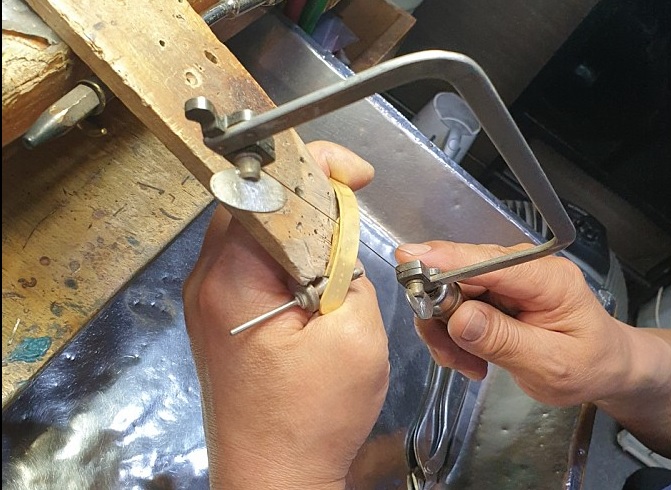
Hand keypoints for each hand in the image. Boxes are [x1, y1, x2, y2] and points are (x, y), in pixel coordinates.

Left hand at [183, 141, 388, 488]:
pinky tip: (312, 276)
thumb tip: (339, 246)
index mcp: (234, 280)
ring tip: (337, 244)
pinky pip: (248, 265)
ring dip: (297, 227)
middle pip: (255, 206)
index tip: (353, 173)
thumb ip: (350, 273)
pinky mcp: (216, 319)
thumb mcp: (355, 338)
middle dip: (307, 195)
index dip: (314, 168)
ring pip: (252, 234)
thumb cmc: (310, 420)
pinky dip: (283, 257)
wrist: (272, 480)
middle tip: (350, 201)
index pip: (265, 189)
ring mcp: (206, 301)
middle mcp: (207, 282)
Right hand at [395, 241, 670, 461]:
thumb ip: (504, 341)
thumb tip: (459, 318)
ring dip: (447, 333)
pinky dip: (453, 335)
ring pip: (448, 293)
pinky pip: (453, 306)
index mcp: (544, 278)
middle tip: (451, 355)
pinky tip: (472, 358)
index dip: (445, 260)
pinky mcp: (490, 292)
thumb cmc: (590, 365)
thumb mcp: (552, 365)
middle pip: (457, 274)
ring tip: (469, 364)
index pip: (487, 262)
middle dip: (441, 315)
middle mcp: (519, 268)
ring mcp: (502, 279)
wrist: (604, 366)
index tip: (409, 261)